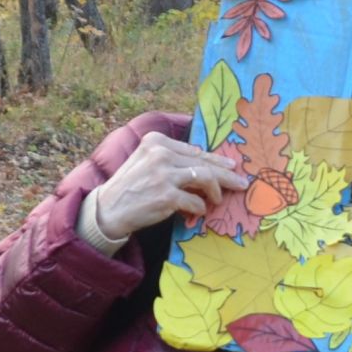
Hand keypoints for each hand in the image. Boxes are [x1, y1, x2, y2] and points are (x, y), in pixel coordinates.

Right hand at [81, 132, 247, 240]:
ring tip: (219, 200)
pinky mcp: (167, 196)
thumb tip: (208, 164)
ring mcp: (164, 174)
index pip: (195, 151)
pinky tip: (198, 210)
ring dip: (217, 191)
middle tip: (241, 183)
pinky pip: (196, 201)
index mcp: (156, 141)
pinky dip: (201, 207)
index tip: (231, 166)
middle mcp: (160, 154)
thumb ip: (173, 158)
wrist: (110, 208)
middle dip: (226, 175)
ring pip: (206, 178)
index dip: (216, 160)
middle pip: (204, 163)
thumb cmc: (131, 186)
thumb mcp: (147, 161)